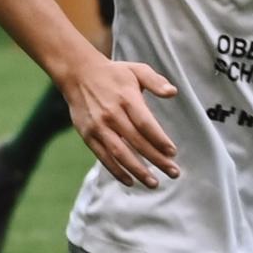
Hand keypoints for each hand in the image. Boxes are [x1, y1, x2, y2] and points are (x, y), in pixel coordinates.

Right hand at [62, 54, 181, 186]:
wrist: (78, 74)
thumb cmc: (114, 73)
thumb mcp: (136, 70)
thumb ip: (156, 81)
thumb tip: (173, 92)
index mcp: (126, 98)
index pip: (145, 123)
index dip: (159, 139)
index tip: (173, 152)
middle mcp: (111, 114)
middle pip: (136, 141)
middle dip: (156, 159)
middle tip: (173, 172)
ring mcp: (98, 126)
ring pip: (120, 153)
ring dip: (137, 170)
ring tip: (154, 183)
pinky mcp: (88, 135)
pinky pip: (103, 157)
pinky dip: (116, 171)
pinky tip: (130, 181)